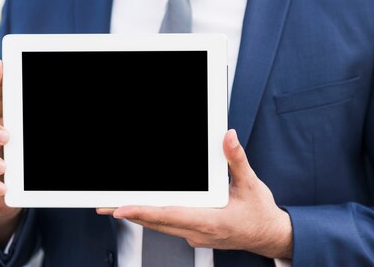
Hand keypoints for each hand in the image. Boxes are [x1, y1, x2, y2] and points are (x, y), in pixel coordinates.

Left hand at [97, 129, 292, 258]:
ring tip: (116, 204)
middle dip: (130, 212)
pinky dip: (154, 217)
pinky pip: (168, 227)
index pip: (170, 215)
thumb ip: (236, 160)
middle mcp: (199, 232)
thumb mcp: (251, 183)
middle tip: (104, 203)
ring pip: (160, 227)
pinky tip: (145, 208)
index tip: (121, 208)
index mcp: (211, 220)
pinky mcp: (195, 236)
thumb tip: (228, 137)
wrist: (268, 235)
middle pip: (157, 223)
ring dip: (139, 215)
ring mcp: (196, 237)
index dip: (143, 212)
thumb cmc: (259, 213)